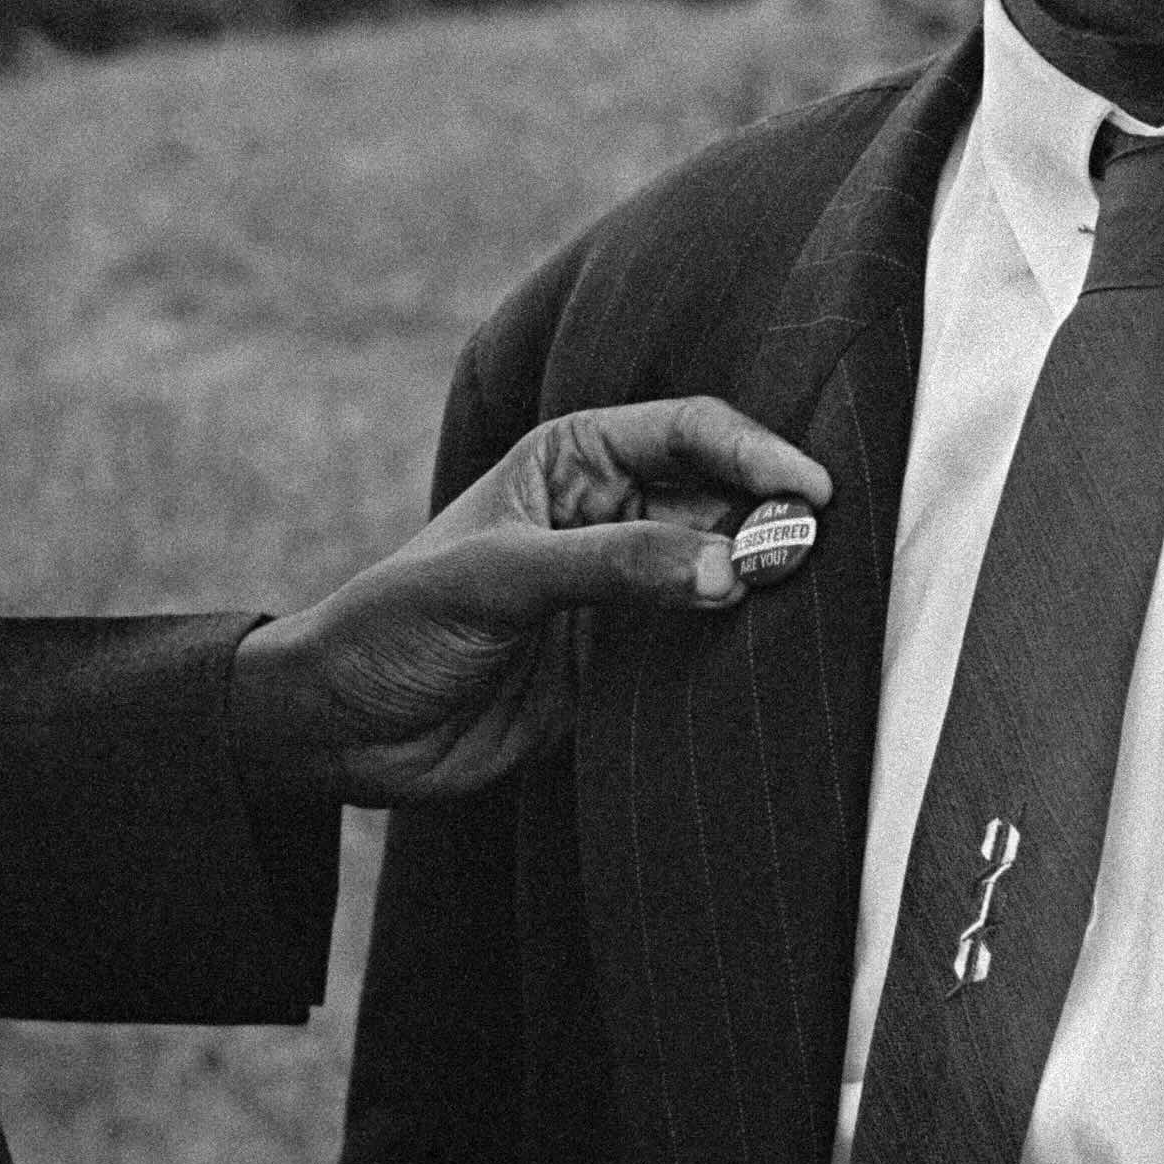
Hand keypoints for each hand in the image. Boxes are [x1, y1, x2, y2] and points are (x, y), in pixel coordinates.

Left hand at [229, 398, 828, 806]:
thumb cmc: (395, 625)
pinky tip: (775, 657)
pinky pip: (701, 645)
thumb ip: (613, 566)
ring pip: (721, 572)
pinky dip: (740, 647)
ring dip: (765, 585)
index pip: (687, 433)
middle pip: (722, 500)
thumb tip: (729, 568)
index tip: (813, 491)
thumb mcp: (498, 579)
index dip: (755, 452)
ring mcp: (620, 591)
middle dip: (774, 520)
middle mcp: (607, 516)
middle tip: (820, 559)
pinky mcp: (624, 664)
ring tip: (817, 605)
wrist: (343, 731)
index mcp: (572, 461)